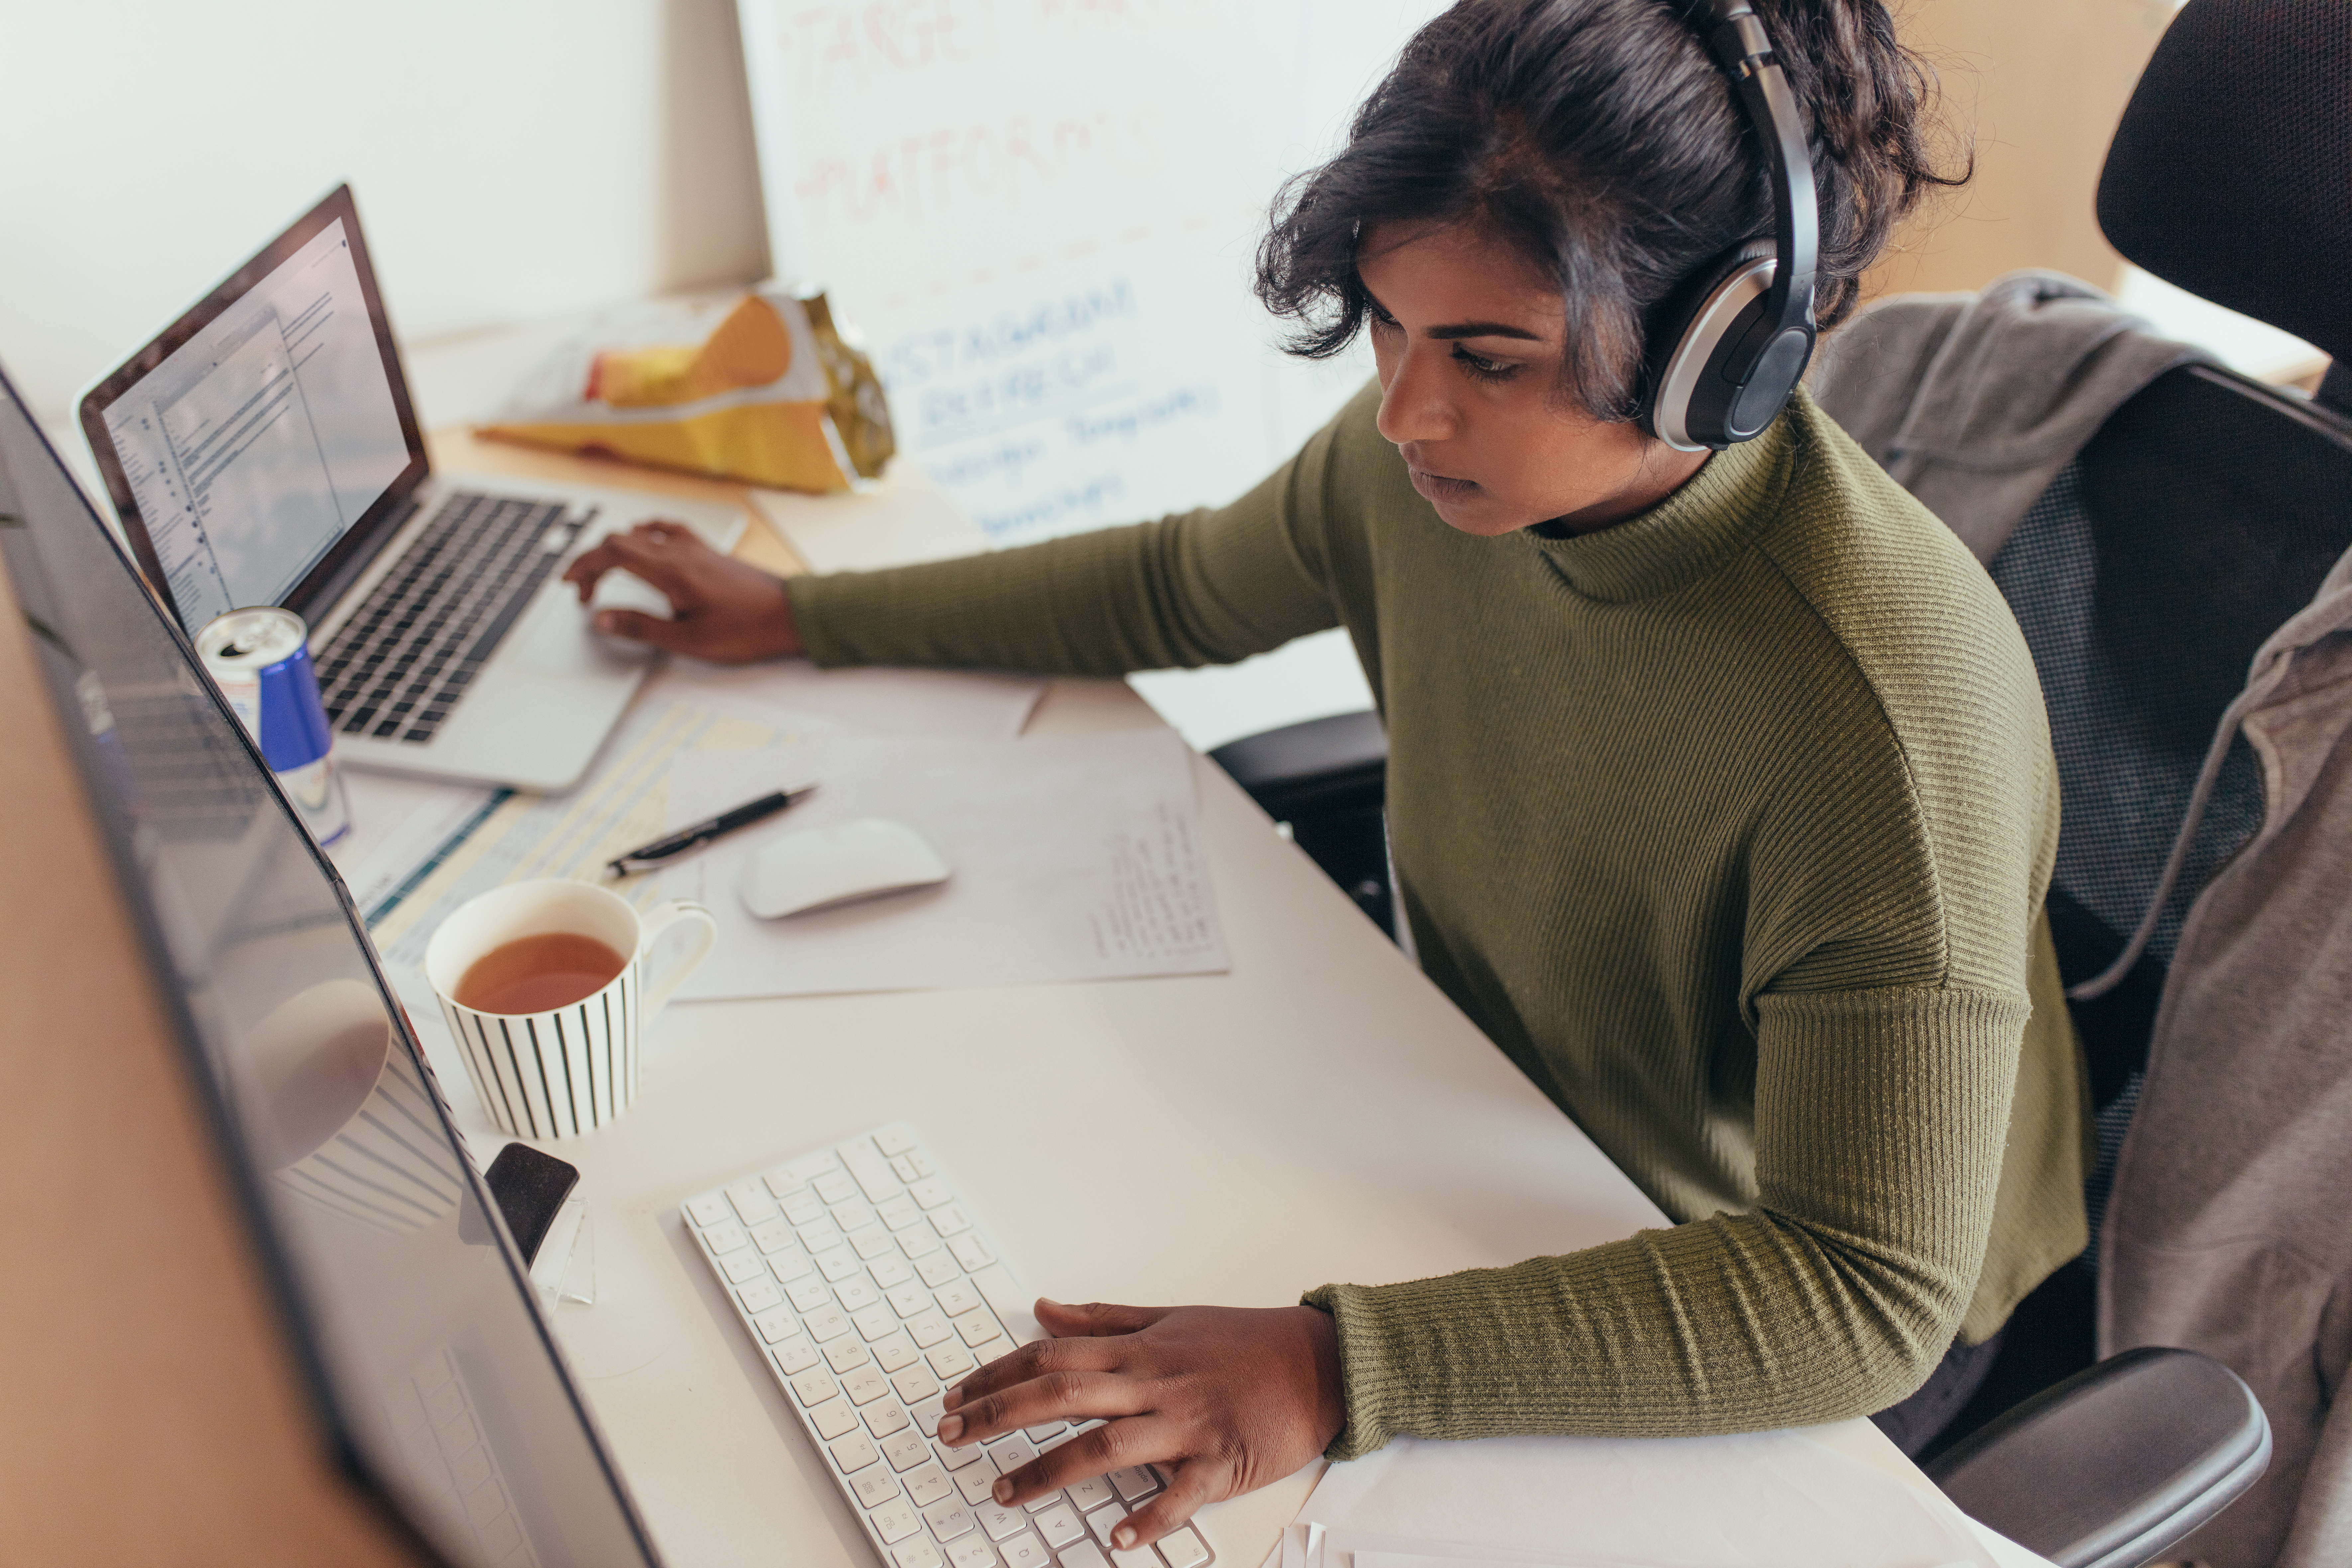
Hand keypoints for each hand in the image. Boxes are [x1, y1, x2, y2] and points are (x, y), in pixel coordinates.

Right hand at [560, 519, 803, 662]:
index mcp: (672, 571)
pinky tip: (643, 543)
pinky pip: (667, 530)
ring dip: (616, 550)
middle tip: (584, 592)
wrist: (791, 616)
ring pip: (642, 534)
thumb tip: (602, 618)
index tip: (571, 585)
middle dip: (593, 562)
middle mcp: (681, 552)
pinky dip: (645, 534)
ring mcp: (696, 548)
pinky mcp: (708, 552)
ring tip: (606, 575)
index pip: (612, 553)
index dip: (584, 565)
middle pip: (621, 540)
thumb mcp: (689, 639)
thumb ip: (641, 627)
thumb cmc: (747, 630)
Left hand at [936, 1300, 1344, 1550]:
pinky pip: (1179, 1493)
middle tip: (949, 1436)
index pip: (1051, 1356)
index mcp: (1140, 1349)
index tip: (955, 1396)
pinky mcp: (1222, 1460)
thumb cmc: (1244, 1341)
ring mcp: (1187, 1423)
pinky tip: (1115, 1539)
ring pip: (1105, 1444)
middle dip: (998, 1414)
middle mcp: (1154, 1382)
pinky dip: (1147, 1517)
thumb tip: (1044, 1309)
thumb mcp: (1170, 1317)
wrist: (1320, 1361)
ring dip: (1049, 1471)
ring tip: (1003, 1493)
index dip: (997, 1373)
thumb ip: (1103, 1318)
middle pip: (1060, 1394)